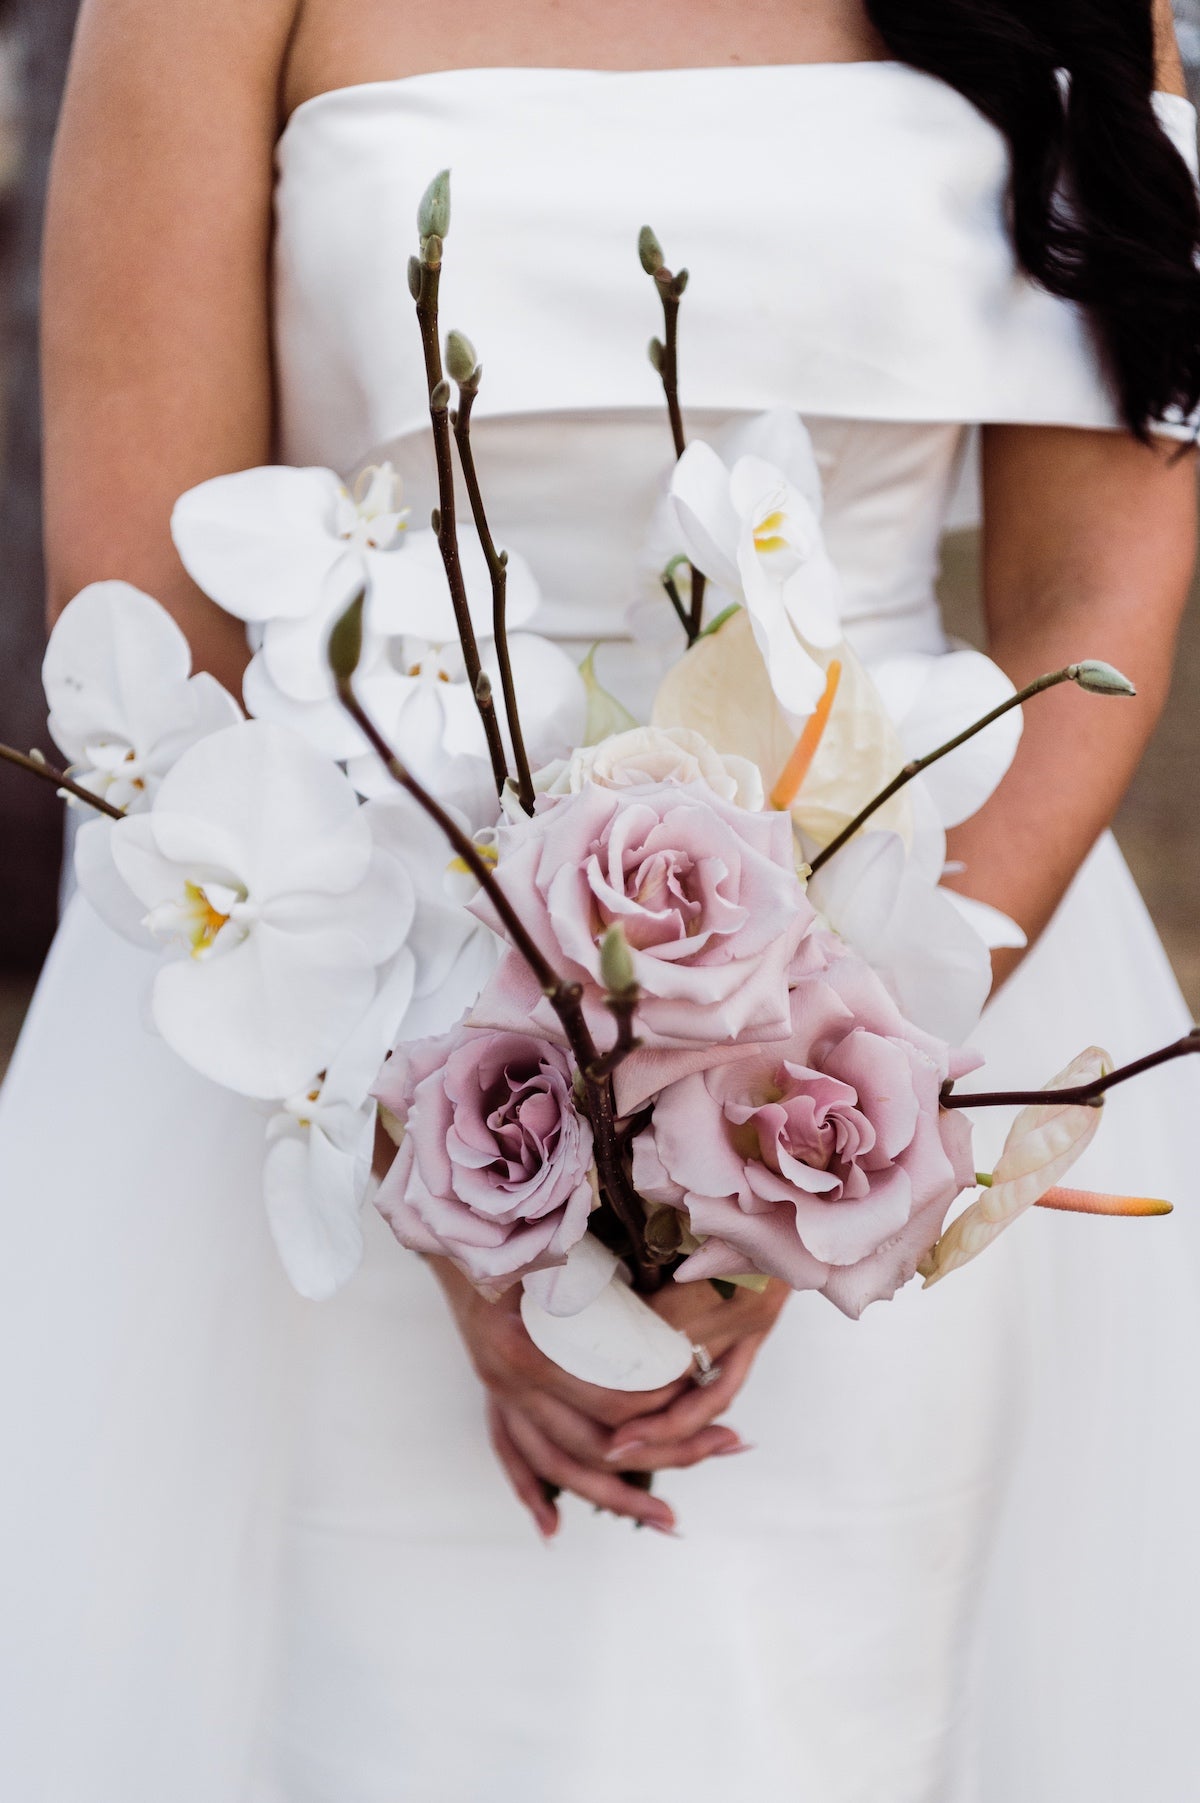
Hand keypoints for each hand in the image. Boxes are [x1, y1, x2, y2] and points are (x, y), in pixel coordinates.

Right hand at [432, 1257, 752, 1536]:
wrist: (452, 1237)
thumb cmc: (516, 1238)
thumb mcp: (555, 1251)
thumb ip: (601, 1279)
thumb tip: (675, 1295)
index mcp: (525, 1350)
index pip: (604, 1400)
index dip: (658, 1404)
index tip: (702, 1391)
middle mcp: (507, 1383)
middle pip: (590, 1447)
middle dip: (661, 1457)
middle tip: (722, 1449)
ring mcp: (497, 1397)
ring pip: (558, 1467)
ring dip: (616, 1497)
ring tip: (669, 1518)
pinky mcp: (493, 1401)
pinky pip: (511, 1458)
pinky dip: (531, 1496)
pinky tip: (554, 1530)